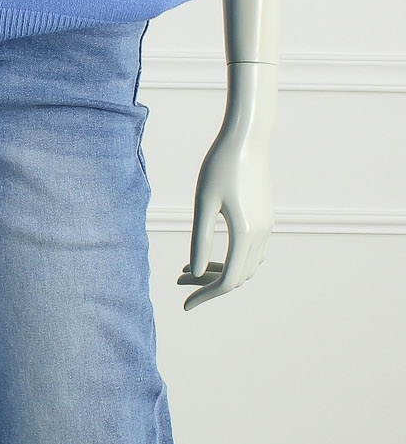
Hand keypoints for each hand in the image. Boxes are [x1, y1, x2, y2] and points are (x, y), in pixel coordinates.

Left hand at [179, 122, 273, 310]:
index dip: (205, 296)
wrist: (247, 138)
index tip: (184, 305)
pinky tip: (206, 255)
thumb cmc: (219, 166)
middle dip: (207, 285)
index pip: (227, 281)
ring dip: (217, 272)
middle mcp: (260, 233)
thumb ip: (200, 239)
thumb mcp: (203, 203)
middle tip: (177, 280)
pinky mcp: (264, 218)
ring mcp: (266, 226)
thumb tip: (195, 273)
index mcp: (245, 233)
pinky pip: (250, 252)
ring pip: (244, 266)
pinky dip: (229, 260)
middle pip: (236, 277)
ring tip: (185, 269)